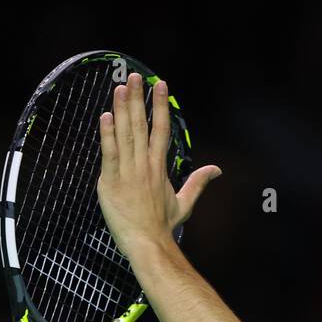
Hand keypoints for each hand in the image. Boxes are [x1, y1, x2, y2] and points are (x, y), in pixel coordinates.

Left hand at [97, 70, 220, 260]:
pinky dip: (107, 135)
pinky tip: (105, 116)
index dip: (160, 105)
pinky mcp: (111, 182)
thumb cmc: (163, 227)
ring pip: (125, 134)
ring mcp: (127, 173)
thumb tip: (216, 170)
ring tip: (120, 88)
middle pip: (141, 125)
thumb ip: (197, 183)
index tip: (160, 84)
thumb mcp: (184, 204)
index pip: (161, 129)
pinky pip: (109, 154)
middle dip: (138, 98)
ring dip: (122, 109)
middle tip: (135, 76)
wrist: (148, 245)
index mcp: (159, 167)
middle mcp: (144, 165)